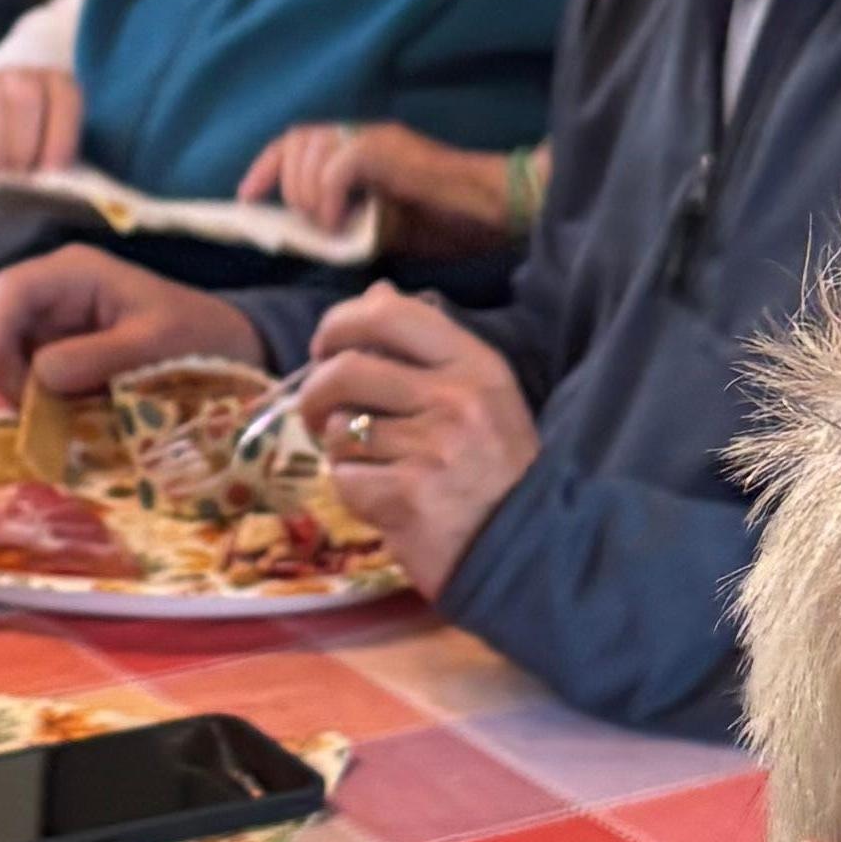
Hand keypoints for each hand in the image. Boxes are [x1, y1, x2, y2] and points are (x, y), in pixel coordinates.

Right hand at [0, 60, 81, 182]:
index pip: (64, 100)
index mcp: (57, 84)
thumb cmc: (35, 146)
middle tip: (19, 174)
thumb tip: (50, 183)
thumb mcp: (55, 148)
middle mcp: (22, 77)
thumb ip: (57, 159)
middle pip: (24, 98)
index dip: (60, 138)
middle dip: (22, 145)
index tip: (51, 171)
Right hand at [0, 246, 261, 404]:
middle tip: (35, 408)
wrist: (227, 346)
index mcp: (75, 272)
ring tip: (51, 411)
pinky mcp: (52, 345)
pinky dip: (25, 392)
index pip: (9, 290)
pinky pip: (16, 366)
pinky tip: (57, 410)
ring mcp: (48, 317)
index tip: (9, 385)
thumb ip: (97, 357)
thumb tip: (39, 373)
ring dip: (11, 382)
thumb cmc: (198, 338)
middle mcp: (52, 288)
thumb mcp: (155, 347)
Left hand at [240, 119, 511, 248]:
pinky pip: (337, 167)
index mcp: (358, 146)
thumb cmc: (450, 221)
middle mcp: (362, 133)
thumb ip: (349, 224)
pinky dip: (329, 197)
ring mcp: (375, 138)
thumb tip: (313, 241)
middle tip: (307, 225)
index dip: (265, 167)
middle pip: (295, 142)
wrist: (496, 209)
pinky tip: (344, 224)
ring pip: (310, 151)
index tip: (247, 199)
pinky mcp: (389, 151)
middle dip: (285, 186)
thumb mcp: (385, 227)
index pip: (294, 141)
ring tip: (330, 227)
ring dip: (307, 194)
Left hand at [292, 282, 536, 592]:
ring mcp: (432, 449)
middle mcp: (455, 399)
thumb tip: (374, 292)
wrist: (524, 550)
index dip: (341, 323)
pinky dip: (353, 491)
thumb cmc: (496, 470)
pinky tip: (381, 499)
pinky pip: (345, 479)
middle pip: (346, 370)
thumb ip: (427, 345)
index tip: (326, 349)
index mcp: (475, 365)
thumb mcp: (480, 395)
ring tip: (371, 465)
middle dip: (316, 393)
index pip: (390, 314)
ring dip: (341, 450)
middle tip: (318, 415)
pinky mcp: (407, 497)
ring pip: (341, 429)